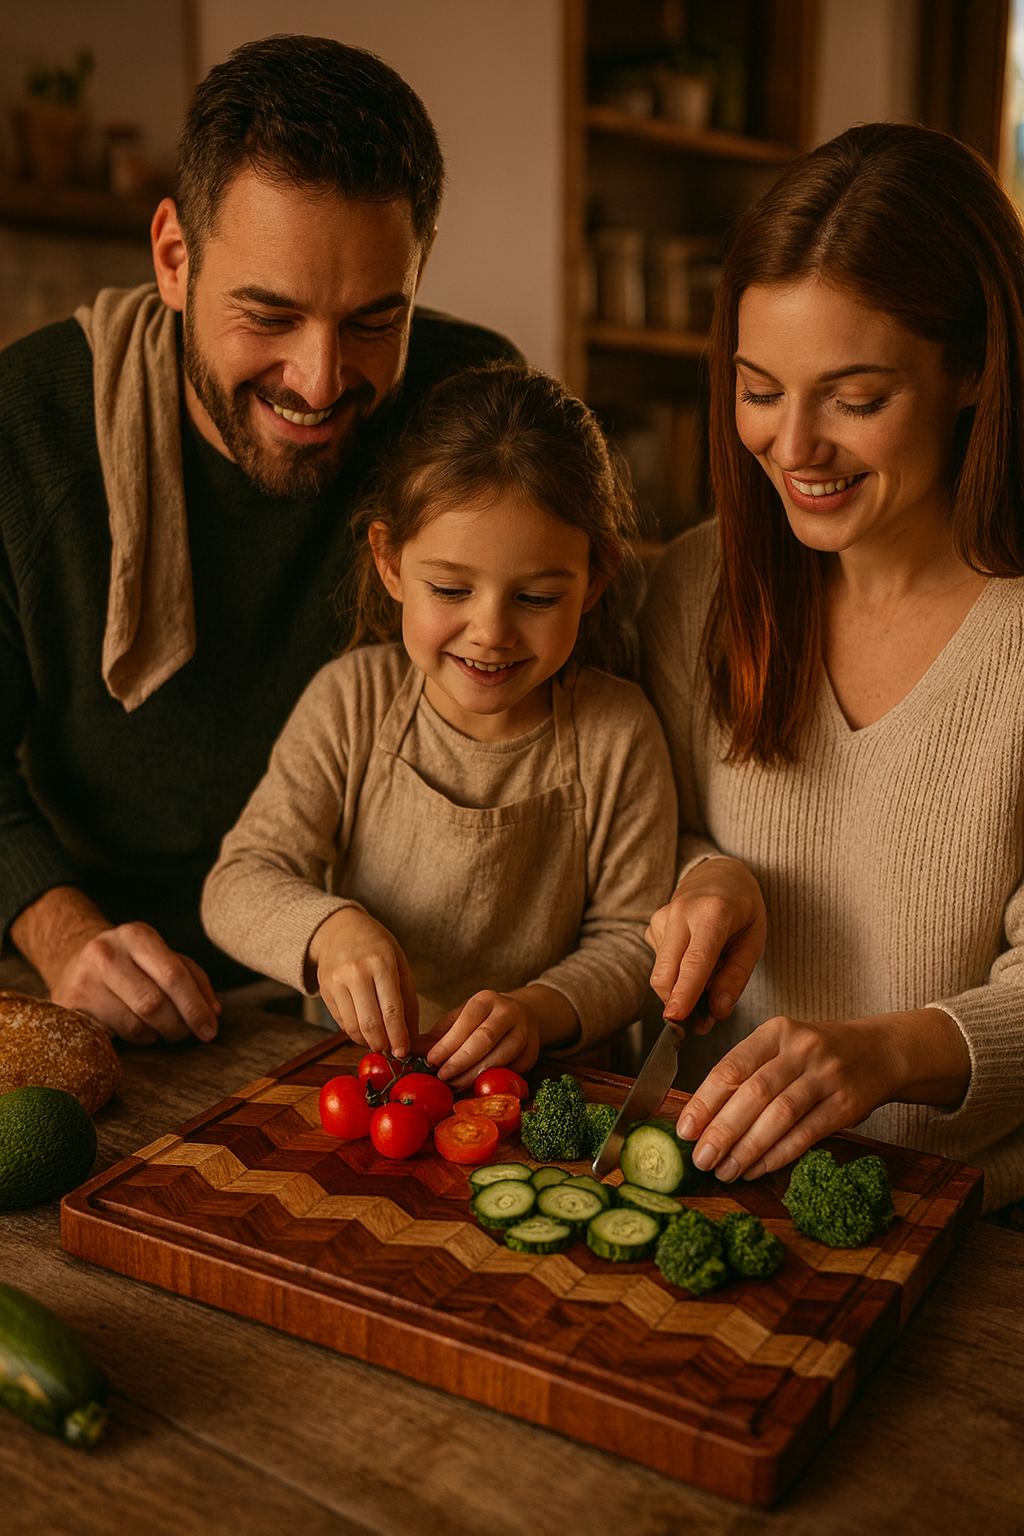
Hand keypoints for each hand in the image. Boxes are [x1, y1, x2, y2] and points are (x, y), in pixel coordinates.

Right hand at [11, 886, 219, 1044]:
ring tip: (162, 1029)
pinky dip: (134, 1039)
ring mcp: (83, 980)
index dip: (195, 1007)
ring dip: (157, 1035)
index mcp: (136, 935)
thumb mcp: (161, 955)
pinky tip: (138, 1029)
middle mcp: (106, 953)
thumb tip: (213, 1011)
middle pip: (153, 1003)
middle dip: (178, 1026)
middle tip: (189, 1034)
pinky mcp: (69, 1006)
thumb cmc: (131, 961)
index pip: (173, 974)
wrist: (74, 957)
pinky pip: (113, 1035)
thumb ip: (193, 978)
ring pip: (134, 1024)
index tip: (210, 1029)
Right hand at [308, 907, 418, 1055]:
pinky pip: (341, 1022)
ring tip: (379, 1043)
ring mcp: (336, 982)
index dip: (398, 1036)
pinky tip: (365, 1030)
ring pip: (352, 1027)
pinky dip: (354, 1033)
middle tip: (392, 1051)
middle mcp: (356, 972)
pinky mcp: (324, 991)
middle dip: (383, 1044)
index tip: (404, 1051)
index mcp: (381, 962)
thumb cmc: (376, 945)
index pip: (391, 1009)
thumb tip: (410, 1034)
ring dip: (368, 1042)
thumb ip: (407, 999)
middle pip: (370, 1022)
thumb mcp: (400, 963)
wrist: (339, 928)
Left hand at [425, 983, 577, 1089]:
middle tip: (442, 1077)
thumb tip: (406, 1052)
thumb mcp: (458, 1021)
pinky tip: (475, 1088)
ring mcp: (525, 1033)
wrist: (522, 1016)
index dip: (449, 1043)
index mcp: (486, 1000)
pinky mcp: (532, 1053)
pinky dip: (492, 1082)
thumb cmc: (481, 1021)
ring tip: (455, 1084)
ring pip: (501, 1056)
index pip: (467, 1020)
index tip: (432, 1060)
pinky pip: (512, 1071)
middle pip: (485, 1039)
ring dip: (476, 1074)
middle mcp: (509, 1012)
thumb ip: (435, 1037)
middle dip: (461, 1061)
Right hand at [647, 857, 765, 1027]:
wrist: (717, 873)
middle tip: (702, 1023)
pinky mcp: (652, 926)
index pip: (695, 959)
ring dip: (682, 990)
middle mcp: (681, 913)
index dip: (685, 991)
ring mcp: (662, 918)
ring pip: (663, 973)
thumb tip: (718, 1011)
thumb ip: (736, 976)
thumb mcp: (754, 939)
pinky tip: (696, 961)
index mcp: (713, 913)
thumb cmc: (742, 906)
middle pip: (666, 971)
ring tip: (710, 978)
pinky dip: (678, 974)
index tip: (676, 1016)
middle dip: (677, 1004)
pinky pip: (662, 965)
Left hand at [675, 1008, 970, 1182]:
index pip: (731, 1067)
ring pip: (779, 1115)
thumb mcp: (782, 1048)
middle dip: (722, 1130)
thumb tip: (702, 1117)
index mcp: (775, 1031)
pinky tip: (757, 1169)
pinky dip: (778, 1155)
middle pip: (753, 1093)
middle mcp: (801, 1049)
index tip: (684, 1130)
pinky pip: (806, 1134)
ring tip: (725, 1171)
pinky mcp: (847, 1104)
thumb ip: (747, 1073)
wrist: (880, 1052)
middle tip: (701, 1159)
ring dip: (748, 1148)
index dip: (704, 1101)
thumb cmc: (816, 1055)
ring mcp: (827, 1075)